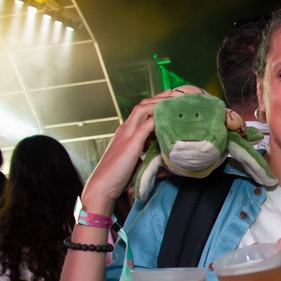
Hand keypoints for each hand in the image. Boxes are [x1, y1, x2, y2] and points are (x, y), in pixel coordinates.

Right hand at [80, 89, 175, 212]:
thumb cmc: (118, 176)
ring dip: (160, 103)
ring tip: (176, 101)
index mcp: (126, 131)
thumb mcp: (135, 159)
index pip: (142, 109)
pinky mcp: (130, 144)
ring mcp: (127, 134)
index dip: (156, 102)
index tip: (172, 100)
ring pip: (143, 109)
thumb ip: (147, 152)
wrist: (102, 186)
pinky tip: (169, 118)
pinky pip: (145, 125)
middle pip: (143, 104)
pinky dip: (157, 119)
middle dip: (161, 97)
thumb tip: (165, 152)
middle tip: (178, 94)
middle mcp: (125, 128)